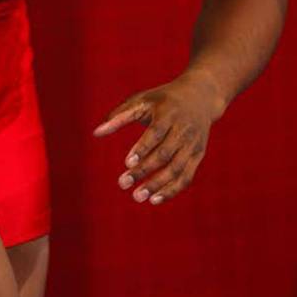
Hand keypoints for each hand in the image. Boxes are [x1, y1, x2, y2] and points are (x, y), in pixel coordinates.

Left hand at [94, 73, 224, 204]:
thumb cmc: (162, 100)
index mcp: (168, 113)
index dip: (142, 148)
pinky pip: (186, 177)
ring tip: (138, 197)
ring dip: (157, 185)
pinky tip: (154, 200)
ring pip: (177, 169)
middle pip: (164, 154)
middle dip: (144, 171)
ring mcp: (192, 144)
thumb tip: (95, 133)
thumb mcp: (142, 101)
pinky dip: (172, 190)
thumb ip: (119, 116)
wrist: (200, 96)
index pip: (156, 133)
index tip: (127, 163)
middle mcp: (183, 129)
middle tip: (122, 184)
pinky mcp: (198, 155)